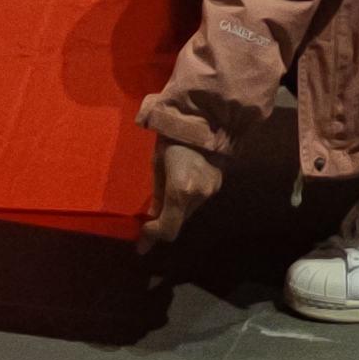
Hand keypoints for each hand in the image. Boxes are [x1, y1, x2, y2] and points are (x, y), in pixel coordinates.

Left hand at [139, 122, 220, 250]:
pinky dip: (185, 202)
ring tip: (162, 202)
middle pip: (179, 222)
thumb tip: (153, 214)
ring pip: (189, 212)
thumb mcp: (157, 162)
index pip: (168, 229)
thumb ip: (157, 193)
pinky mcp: (217, 184)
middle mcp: (199, 196)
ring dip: (175, 212)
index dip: (152, 237)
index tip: (141, 243)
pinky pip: (197, 200)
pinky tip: (177, 188)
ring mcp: (211, 190)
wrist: (207, 116)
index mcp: (181, 191)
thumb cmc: (173, 135)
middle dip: (163, 224)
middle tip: (148, 224)